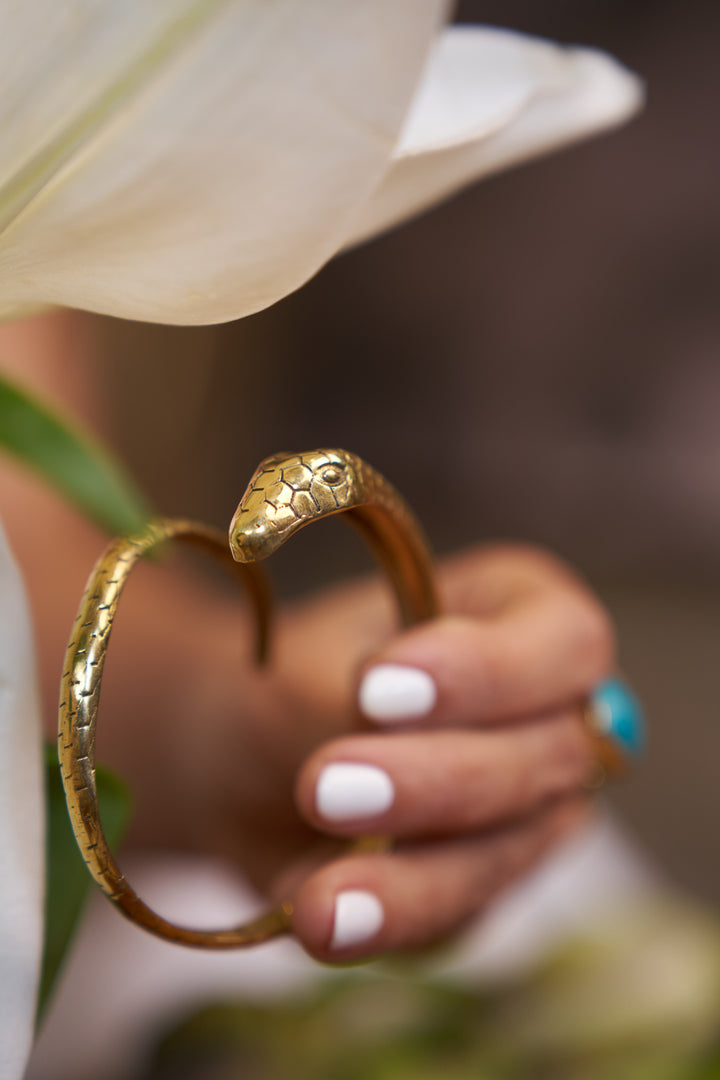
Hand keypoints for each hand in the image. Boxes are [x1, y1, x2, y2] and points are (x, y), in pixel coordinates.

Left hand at [169, 543, 613, 961]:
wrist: (246, 760)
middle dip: (435, 779)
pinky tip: (320, 918)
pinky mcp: (484, 889)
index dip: (489, 670)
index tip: (376, 687)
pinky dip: (386, 921)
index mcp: (529, 617)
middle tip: (325, 787)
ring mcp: (528, 812)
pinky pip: (455, 917)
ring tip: (320, 900)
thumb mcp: (311, 663)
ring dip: (412, 878)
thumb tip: (372, 727)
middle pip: (548, 757)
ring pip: (504, 853)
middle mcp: (551, 717)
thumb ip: (346, 693)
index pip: (569, 641)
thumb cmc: (297, 680)